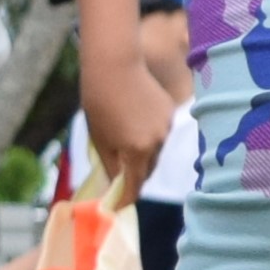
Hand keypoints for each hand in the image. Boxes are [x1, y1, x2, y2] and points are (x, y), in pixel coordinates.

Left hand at [77, 59, 175, 193]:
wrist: (115, 64)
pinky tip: (135, 125)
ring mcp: (167, 128)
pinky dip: (149, 138)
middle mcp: (158, 143)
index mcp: (137, 151)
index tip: (118, 206)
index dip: (126, 198)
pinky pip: (161, 135)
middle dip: (135, 177)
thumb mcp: (99, 138)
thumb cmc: (99, 101)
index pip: (135, 186)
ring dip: (143, 156)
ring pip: (156, 153)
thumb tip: (116, 184)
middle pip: (148, 170)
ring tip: (125, 145)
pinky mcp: (171, 114)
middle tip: (119, 177)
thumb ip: (111, 164)